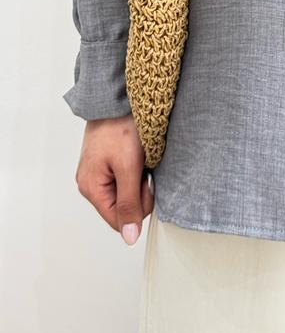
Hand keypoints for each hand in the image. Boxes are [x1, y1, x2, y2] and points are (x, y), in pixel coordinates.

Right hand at [74, 114, 153, 244]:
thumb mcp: (129, 167)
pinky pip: (126, 176)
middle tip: (143, 166)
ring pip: (127, 190)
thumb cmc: (121, 126)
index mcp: (91, 188)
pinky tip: (137, 153)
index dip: (138, 206)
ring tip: (140, 156)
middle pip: (123, 206)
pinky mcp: (108, 160)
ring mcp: (99, 171)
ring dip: (139, 177)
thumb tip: (129, 237)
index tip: (144, 183)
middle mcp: (92, 183)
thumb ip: (129, 203)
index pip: (118, 220)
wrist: (118, 96)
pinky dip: (136, 167)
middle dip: (139, 190)